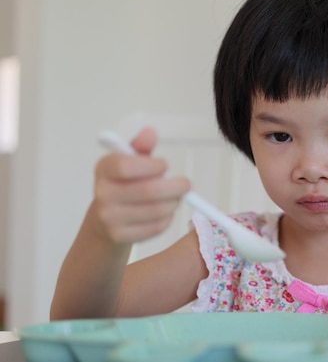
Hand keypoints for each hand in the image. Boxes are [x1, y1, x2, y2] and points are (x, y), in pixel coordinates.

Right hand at [91, 127, 190, 243]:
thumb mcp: (130, 161)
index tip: (165, 165)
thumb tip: (150, 132)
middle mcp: (101, 193)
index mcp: (103, 169)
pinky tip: (165, 212)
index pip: (126, 166)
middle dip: (175, 187)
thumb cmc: (125, 184)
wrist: (105, 220)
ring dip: (174, 203)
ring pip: (156, 210)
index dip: (152, 165)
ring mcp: (109, 217)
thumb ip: (141, 147)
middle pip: (148, 191)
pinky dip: (167, 218)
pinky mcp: (119, 236)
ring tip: (175, 197)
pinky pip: (155, 227)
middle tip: (186, 185)